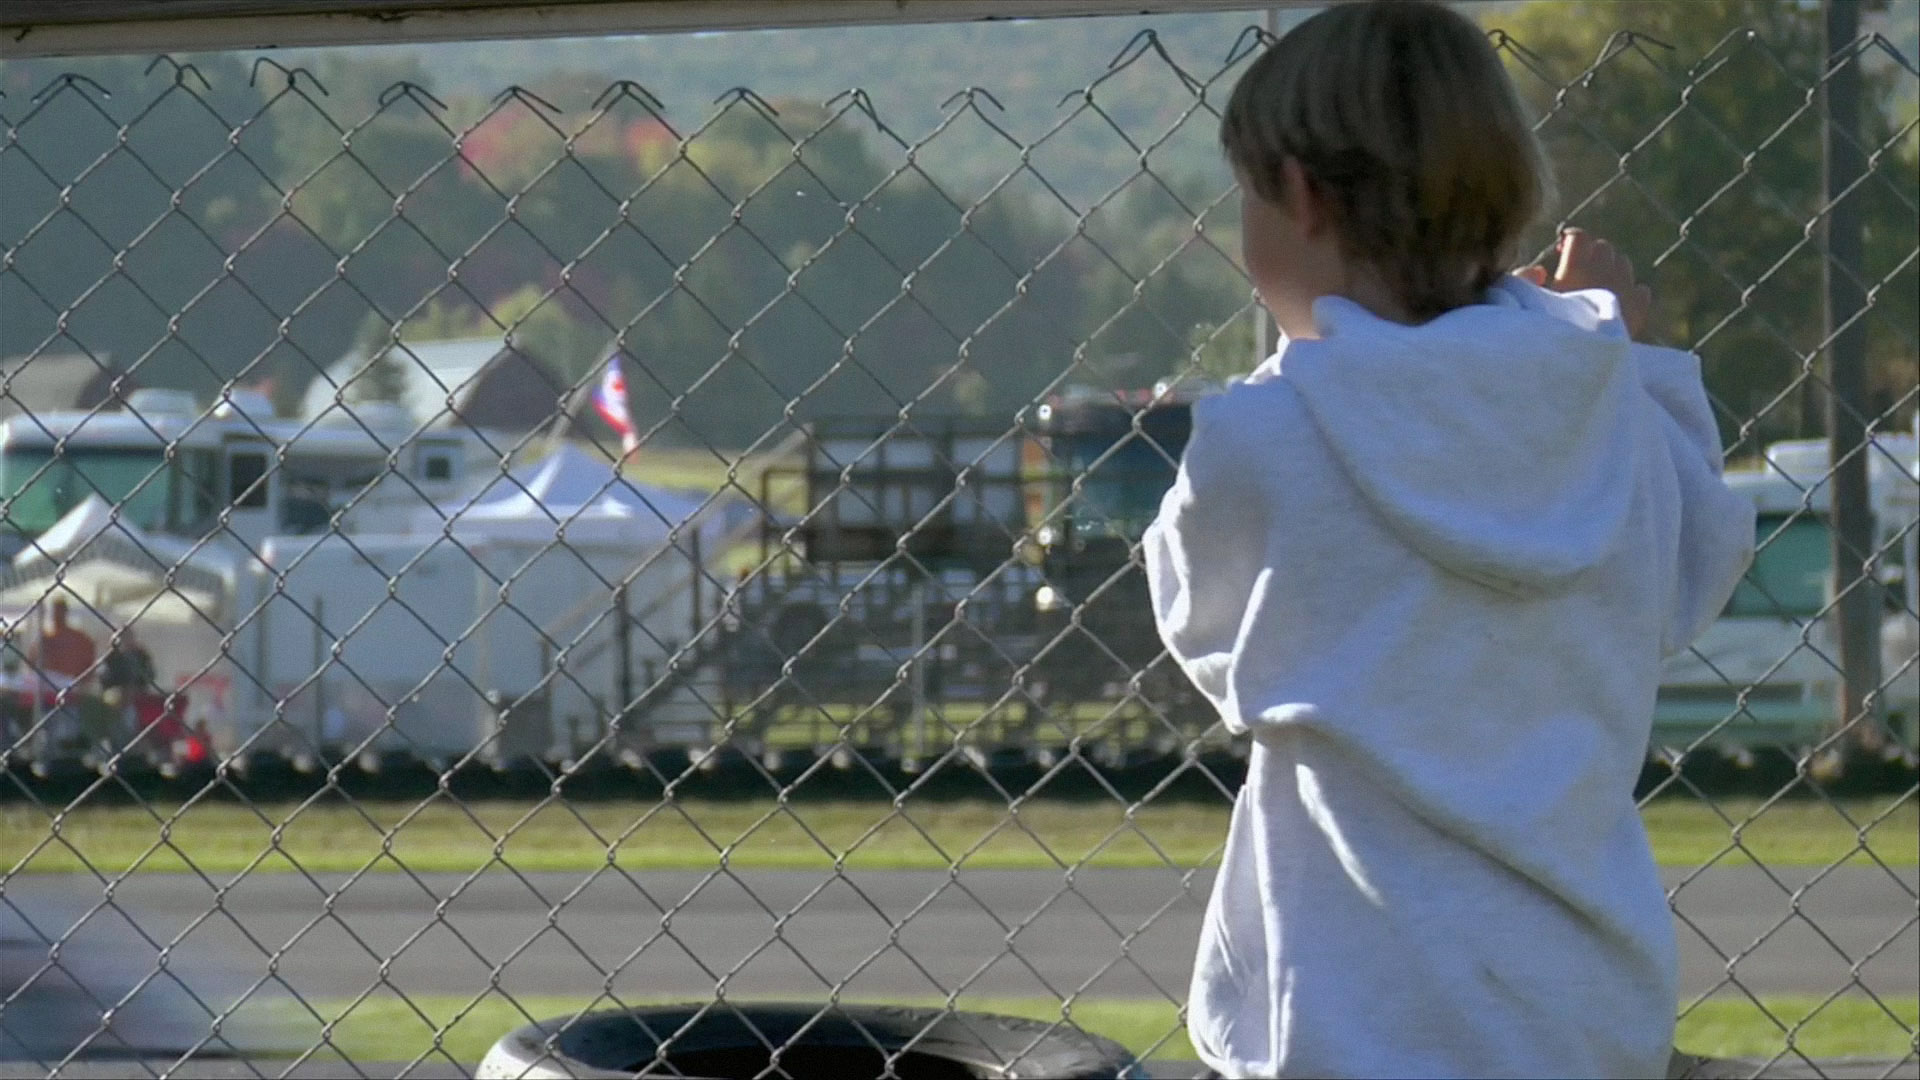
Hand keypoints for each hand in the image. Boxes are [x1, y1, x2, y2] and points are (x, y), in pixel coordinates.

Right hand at [1520, 228, 1652, 338]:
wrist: (1577, 367)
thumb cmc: (1542, 335)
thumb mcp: (1522, 306)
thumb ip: (1522, 281)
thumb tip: (1540, 270)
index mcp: (1575, 270)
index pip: (1580, 236)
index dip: (1570, 238)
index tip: (1561, 249)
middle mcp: (1604, 274)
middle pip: (1603, 247)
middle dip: (1590, 253)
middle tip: (1576, 271)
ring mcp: (1626, 290)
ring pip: (1623, 263)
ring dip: (1610, 269)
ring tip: (1595, 287)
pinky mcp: (1639, 310)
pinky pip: (1641, 288)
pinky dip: (1630, 290)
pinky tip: (1616, 303)